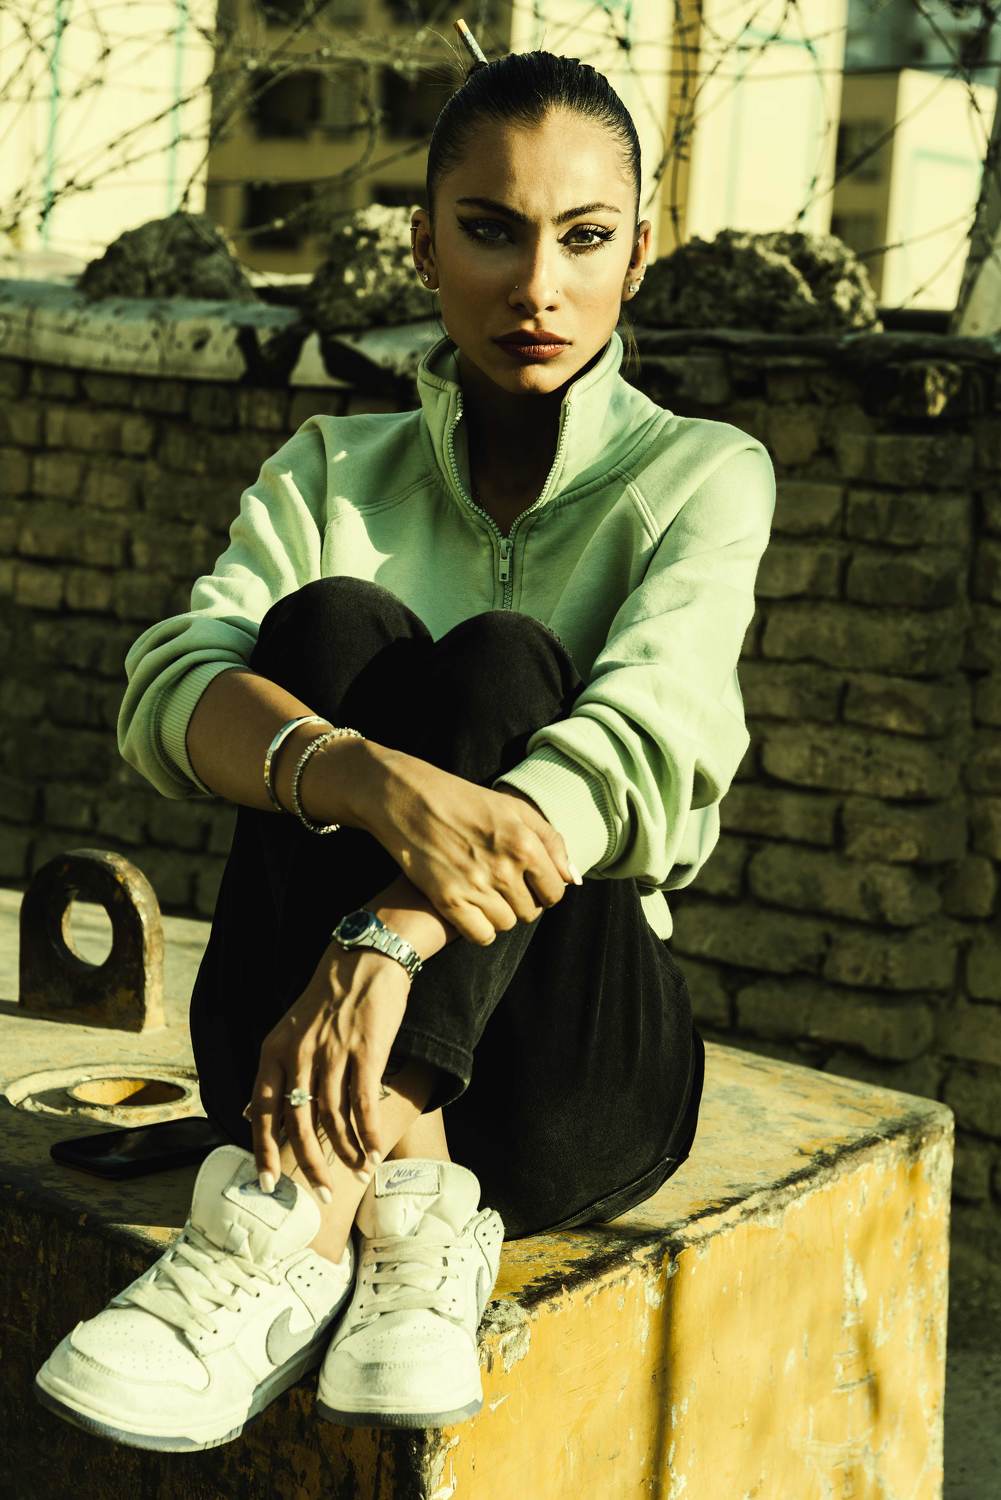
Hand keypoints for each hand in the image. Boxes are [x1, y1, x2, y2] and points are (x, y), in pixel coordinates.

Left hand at [246, 938, 411, 1196]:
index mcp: (274, 1051)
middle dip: (308, 1164)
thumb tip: (245, 1114)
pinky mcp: (365, 1051)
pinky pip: (363, 1103)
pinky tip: (371, 1151)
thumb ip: (272, 1075)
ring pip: (333, 1118)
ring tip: (357, 1172)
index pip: (261, 1110)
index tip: (268, 1182)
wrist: (365, 958)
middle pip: (297, 1123)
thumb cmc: (327, 999)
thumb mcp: (287, 1032)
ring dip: (346, 1152)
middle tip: (319, 1194)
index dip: (264, 1149)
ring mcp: (332, 1053)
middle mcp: (298, 1055)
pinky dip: (366, 1133)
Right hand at [358, 745, 577, 946]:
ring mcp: (476, 887)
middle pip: (531, 912)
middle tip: (502, 886)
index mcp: (525, 845)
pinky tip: (470, 910)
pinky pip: (481, 936)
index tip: (528, 883)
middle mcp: (504, 869)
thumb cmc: (465, 801)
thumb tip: (573, 879)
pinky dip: (479, 929)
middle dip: (521, 902)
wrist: (409, 800)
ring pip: (507, 924)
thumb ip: (551, 842)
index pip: (555, 892)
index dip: (544, 890)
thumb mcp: (514, 809)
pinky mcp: (449, 901)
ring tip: (484, 894)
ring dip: (499, 914)